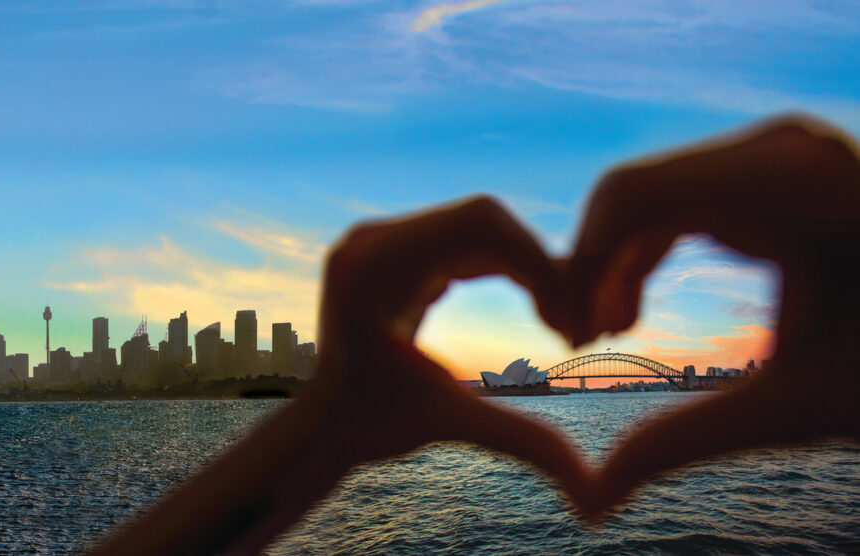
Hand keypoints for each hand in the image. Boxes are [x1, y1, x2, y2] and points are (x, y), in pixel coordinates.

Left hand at [90, 197, 591, 554]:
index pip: (478, 224)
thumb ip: (521, 442)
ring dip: (523, 264)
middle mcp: (371, 238)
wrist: (320, 425)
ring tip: (553, 317)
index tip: (565, 321)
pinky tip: (527, 300)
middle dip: (536, 264)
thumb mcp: (449, 424)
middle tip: (569, 322)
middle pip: (481, 218)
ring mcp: (379, 239)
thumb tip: (594, 496)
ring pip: (476, 225)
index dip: (537, 262)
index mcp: (373, 264)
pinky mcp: (391, 249)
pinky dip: (500, 264)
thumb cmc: (372, 428)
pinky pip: (459, 238)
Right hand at [565, 113, 859, 517]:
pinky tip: (631, 312)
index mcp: (800, 178)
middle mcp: (781, 148)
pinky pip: (673, 205)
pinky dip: (639, 257)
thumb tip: (593, 500)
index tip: (574, 338)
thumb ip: (692, 437)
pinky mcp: (764, 177)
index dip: (586, 264)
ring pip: (645, 199)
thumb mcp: (805, 405)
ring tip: (607, 331)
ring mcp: (772, 157)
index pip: (639, 194)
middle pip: (633, 194)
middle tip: (580, 342)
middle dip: (593, 270)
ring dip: (610, 266)